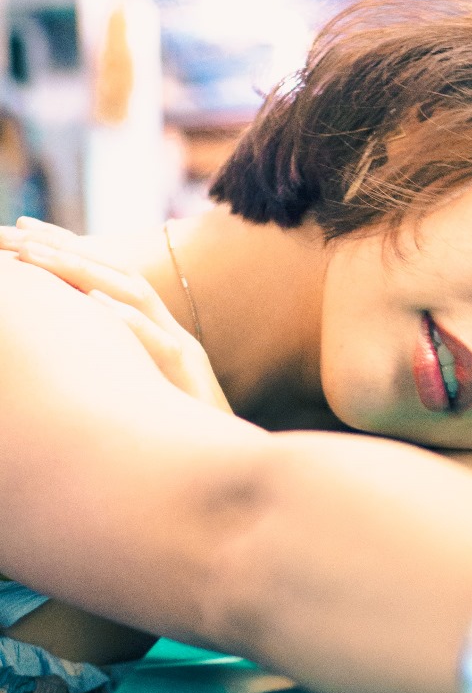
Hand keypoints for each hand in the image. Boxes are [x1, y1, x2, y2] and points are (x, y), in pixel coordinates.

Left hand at [0, 217, 232, 413]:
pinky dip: (127, 321)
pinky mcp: (190, 377)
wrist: (229, 461)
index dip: (68, 250)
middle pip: (117, 274)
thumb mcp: (143, 390)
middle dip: (67, 248)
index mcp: (157, 329)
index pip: (108, 278)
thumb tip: (72, 342)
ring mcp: (183, 350)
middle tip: (18, 232)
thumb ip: (117, 361)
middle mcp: (170, 330)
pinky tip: (93, 302)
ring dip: (85, 271)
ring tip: (39, 256)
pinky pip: (158, 343)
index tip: (22, 232)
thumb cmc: (180, 435)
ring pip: (134, 296)